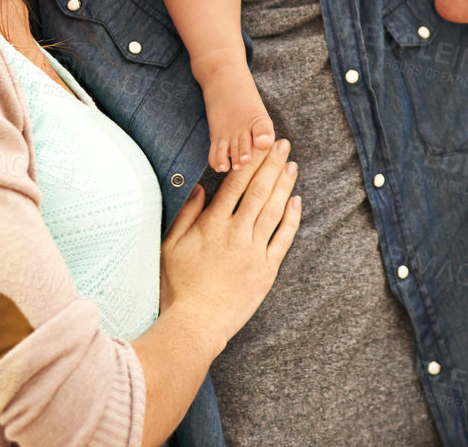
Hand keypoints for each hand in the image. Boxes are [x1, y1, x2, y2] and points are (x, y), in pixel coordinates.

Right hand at [158, 138, 300, 355]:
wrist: (196, 324)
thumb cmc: (177, 287)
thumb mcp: (170, 247)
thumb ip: (185, 215)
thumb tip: (198, 188)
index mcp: (213, 225)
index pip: (235, 184)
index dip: (250, 161)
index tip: (259, 144)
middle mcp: (237, 233)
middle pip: (259, 191)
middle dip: (272, 164)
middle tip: (282, 143)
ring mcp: (254, 251)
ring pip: (274, 210)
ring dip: (284, 185)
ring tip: (292, 165)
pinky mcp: (267, 270)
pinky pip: (283, 239)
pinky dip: (292, 219)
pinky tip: (297, 202)